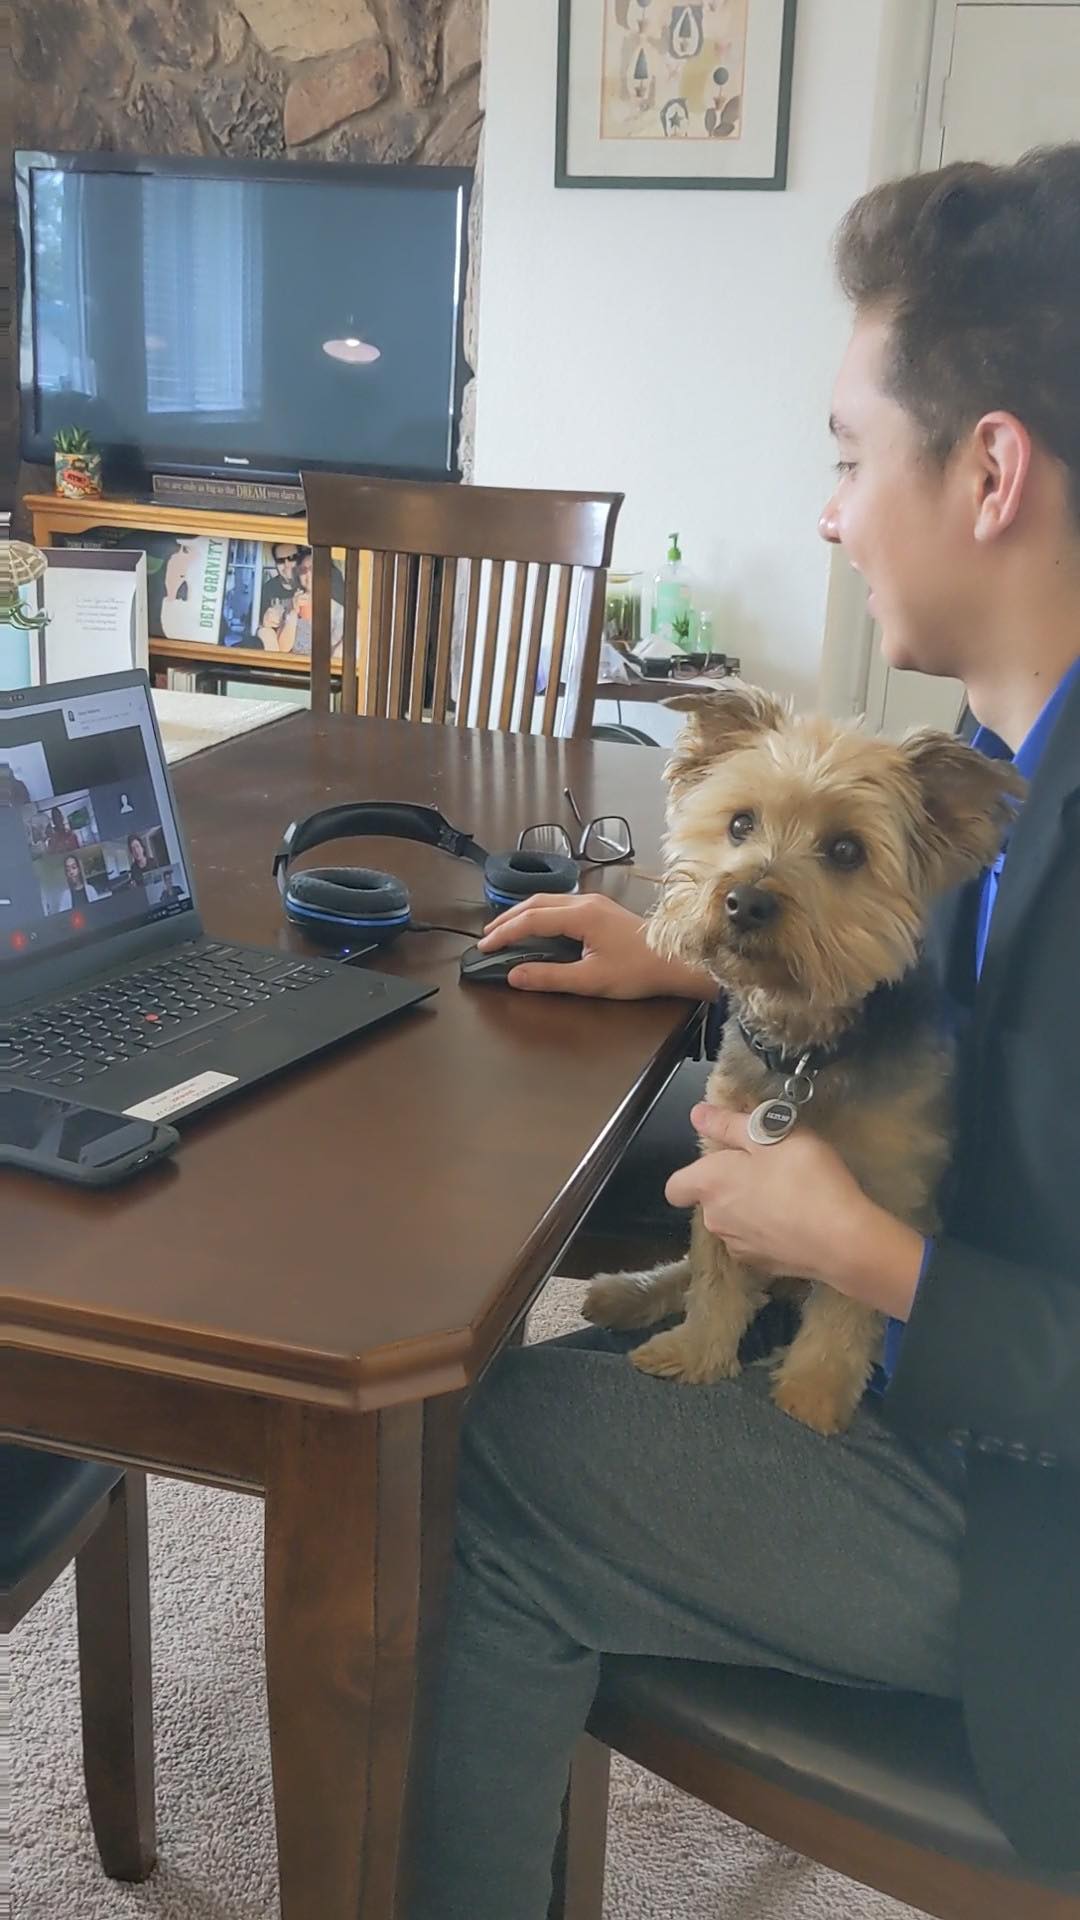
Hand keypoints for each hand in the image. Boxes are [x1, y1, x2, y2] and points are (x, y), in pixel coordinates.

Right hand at [478, 893, 717, 999]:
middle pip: (535, 902)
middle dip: (507, 919)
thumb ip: (549, 977)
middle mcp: (586, 902)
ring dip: (523, 914)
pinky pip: (561, 905)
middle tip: (487, 937)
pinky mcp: (601, 909)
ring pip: (548, 900)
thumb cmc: (639, 971)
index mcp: (581, 915)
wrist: (676, 962)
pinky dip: (540, 914)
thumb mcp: (590, 980)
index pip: (531, 919)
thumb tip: (514, 975)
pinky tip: (536, 926)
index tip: (485, 947)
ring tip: (505, 930)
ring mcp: (595, 903)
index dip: (504, 934)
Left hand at [666, 1104, 924, 1316]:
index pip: (675, 1186)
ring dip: (749, 1208)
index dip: (695, 1171)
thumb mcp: (770, 1136)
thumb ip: (729, 1125)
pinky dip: (767, 1232)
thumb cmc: (805, 1178)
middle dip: (730, 1184)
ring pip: (732, 1221)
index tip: (725, 1158)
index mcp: (710, 1184)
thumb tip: (696, 1114)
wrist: (842, 1240)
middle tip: (769, 1167)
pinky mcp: (763, 1266)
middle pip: (709, 1199)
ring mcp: (737, 1247)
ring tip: (788, 1194)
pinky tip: (796, 1222)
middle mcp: (714, 1219)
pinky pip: (755, 1242)